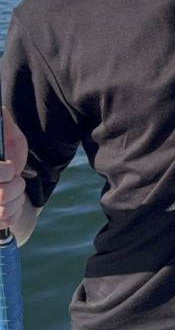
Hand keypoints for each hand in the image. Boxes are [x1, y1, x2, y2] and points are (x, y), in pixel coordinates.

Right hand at [0, 107, 28, 227]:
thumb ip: (4, 124)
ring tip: (13, 190)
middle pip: (3, 192)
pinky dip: (15, 211)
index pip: (0, 174)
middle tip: (15, 179)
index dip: (7, 171)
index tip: (12, 167)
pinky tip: (10, 204)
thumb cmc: (9, 158)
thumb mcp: (10, 138)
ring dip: (17, 197)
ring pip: (5, 208)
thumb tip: (1, 109)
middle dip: (16, 185)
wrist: (12, 184)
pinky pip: (7, 220)